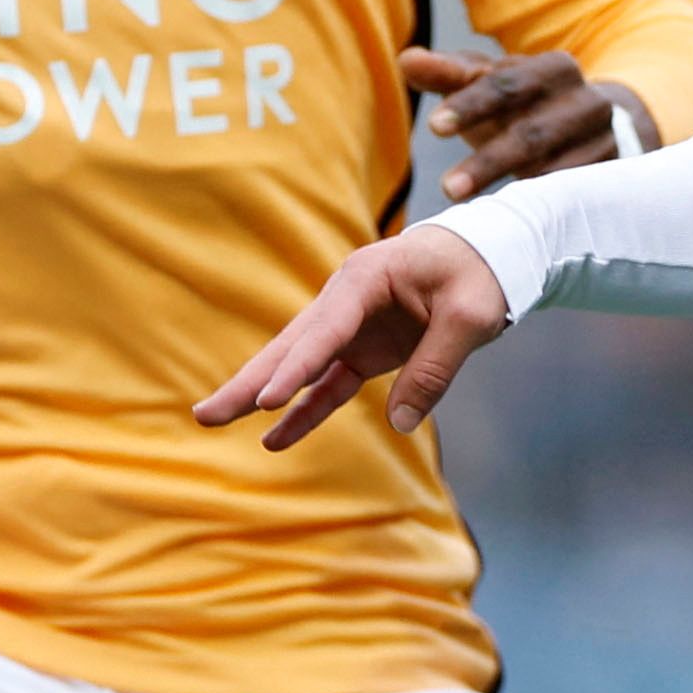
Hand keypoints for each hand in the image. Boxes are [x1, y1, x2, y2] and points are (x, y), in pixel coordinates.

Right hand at [197, 223, 517, 450]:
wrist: (487, 253)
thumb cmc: (479, 272)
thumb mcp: (469, 317)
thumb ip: (435, 367)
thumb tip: (400, 422)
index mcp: (365, 279)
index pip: (325, 331)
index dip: (296, 368)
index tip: (268, 401)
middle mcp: (344, 301)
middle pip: (290, 347)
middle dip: (248, 383)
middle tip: (205, 414)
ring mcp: (349, 327)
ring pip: (296, 366)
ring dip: (260, 395)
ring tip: (215, 420)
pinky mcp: (361, 350)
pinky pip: (327, 385)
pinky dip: (304, 411)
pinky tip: (275, 439)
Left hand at [403, 46, 651, 201]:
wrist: (596, 129)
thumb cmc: (525, 105)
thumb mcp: (489, 85)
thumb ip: (448, 74)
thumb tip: (407, 59)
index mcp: (554, 69)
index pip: (509, 84)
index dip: (471, 104)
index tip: (434, 128)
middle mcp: (587, 102)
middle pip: (534, 132)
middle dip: (489, 160)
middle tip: (447, 187)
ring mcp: (604, 144)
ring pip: (555, 170)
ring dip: (511, 190)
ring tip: (468, 208)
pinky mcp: (611, 179)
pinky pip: (573, 197)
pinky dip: (540, 209)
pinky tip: (509, 224)